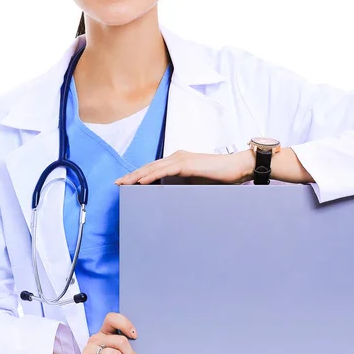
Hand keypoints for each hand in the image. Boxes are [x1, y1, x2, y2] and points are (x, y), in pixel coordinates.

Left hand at [114, 149, 255, 185]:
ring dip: (136, 175)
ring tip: (123, 183)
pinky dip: (150, 176)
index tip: (126, 183)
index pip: (155, 168)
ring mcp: (181, 159)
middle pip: (150, 166)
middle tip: (117, 183)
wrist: (236, 168)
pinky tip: (140, 181)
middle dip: (132, 175)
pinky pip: (163, 170)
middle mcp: (177, 157)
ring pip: (153, 167)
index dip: (139, 174)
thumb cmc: (220, 177)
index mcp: (179, 160)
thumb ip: (184, 185)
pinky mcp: (186, 164)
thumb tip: (172, 197)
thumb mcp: (197, 183)